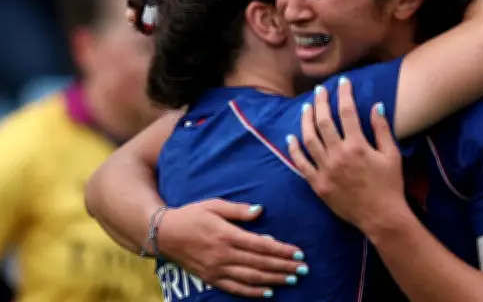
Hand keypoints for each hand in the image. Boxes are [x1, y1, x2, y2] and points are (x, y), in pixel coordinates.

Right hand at [156, 199, 307, 297]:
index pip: (261, 245)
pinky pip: (235, 288)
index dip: (281, 250)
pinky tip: (268, 292)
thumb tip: (260, 210)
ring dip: (274, 279)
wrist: (163, 234)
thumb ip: (238, 210)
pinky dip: (253, 292)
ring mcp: (216, 269)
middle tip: (304, 268)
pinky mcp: (210, 278)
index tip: (298, 252)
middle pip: (260, 263)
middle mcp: (223, 254)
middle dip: (284, 266)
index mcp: (226, 235)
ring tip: (293, 279)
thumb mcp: (214, 205)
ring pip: (251, 277)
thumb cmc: (191, 215)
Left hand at [286, 77, 408, 232]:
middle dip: (321, 102)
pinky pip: (301, 164)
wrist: (380, 216)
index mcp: (358, 146)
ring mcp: (325, 170)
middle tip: (319, 90)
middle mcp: (338, 155)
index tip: (342, 82)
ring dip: (305, 121)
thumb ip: (382, 129)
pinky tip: (291, 138)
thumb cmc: (390, 185)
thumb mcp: (392, 155)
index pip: (347, 112)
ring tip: (306, 108)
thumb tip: (376, 105)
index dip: (344, 94)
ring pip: (309, 139)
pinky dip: (294, 150)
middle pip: (324, 121)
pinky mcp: (318, 184)